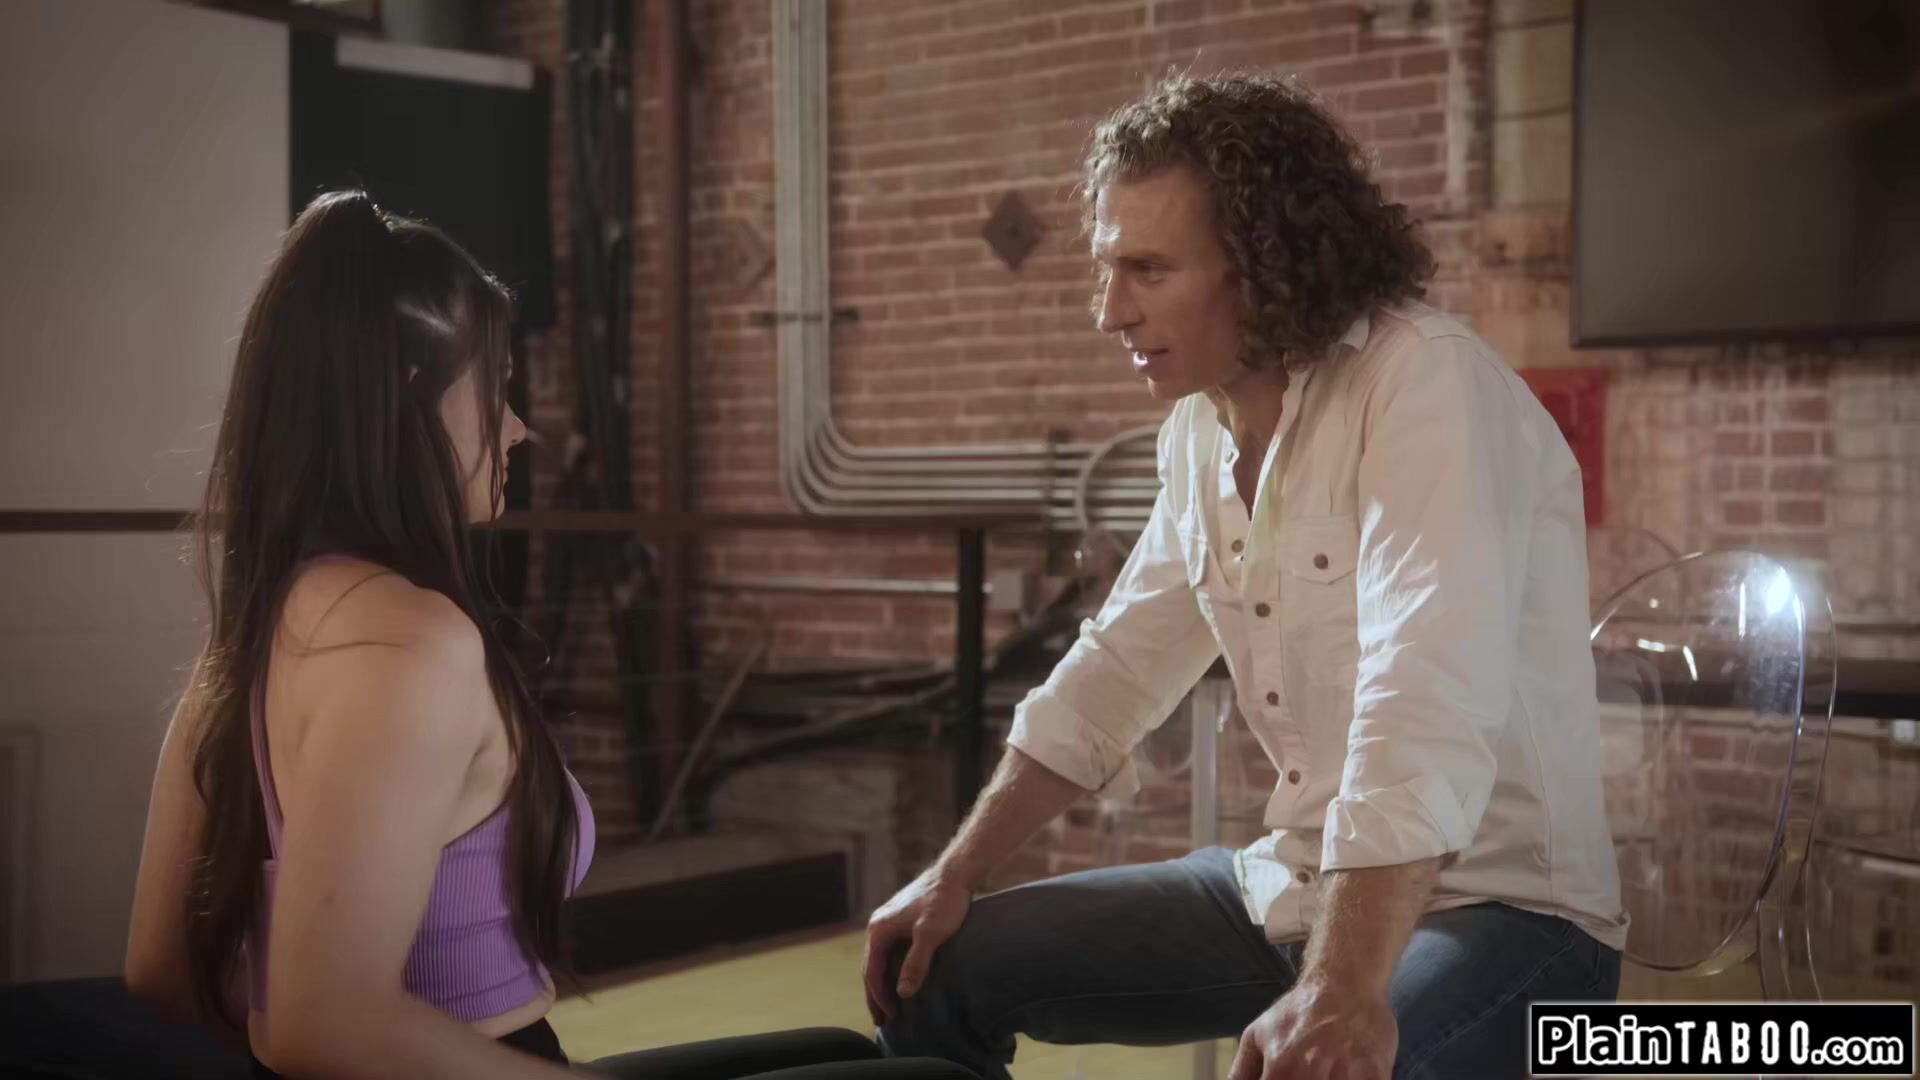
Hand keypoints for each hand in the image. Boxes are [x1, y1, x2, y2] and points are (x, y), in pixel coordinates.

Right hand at [861, 869, 971, 1025]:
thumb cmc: (944, 902)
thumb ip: (916, 964)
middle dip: (876, 995)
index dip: (880, 997)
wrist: (955, 873)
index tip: (891, 1017)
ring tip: (889, 1006)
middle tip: (882, 1021)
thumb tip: (903, 993)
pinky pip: (889, 951)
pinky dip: (891, 969)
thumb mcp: (931, 935)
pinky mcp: (900, 920)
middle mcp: (878, 925)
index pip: (872, 972)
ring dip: (883, 983)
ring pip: (880, 959)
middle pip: (871, 967)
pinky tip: (900, 979)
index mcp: (879, 930)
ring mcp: (888, 921)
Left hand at [1228, 978, 1396, 1079]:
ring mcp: (1345, 1075)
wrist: (1344, 982)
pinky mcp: (1375, 1073)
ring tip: (1331, 1070)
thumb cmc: (1300, 1011)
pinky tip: (1352, 1074)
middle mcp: (1309, 1074)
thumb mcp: (1258, 1034)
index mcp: (1280, 1070)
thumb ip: (1243, 1070)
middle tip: (1312, 1072)